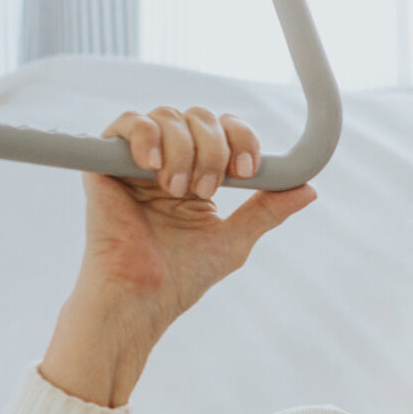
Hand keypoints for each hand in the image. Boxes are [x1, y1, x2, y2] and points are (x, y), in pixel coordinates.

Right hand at [40, 106, 316, 407]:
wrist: (141, 297)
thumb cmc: (180, 277)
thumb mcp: (234, 240)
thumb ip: (267, 210)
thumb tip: (308, 188)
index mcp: (197, 173)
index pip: (224, 130)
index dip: (241, 139)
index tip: (248, 171)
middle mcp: (167, 160)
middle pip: (200, 116)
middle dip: (213, 149)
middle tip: (208, 190)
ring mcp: (136, 160)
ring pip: (168, 116)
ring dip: (183, 150)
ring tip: (176, 191)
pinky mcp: (104, 162)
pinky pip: (127, 122)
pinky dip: (145, 135)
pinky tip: (152, 166)